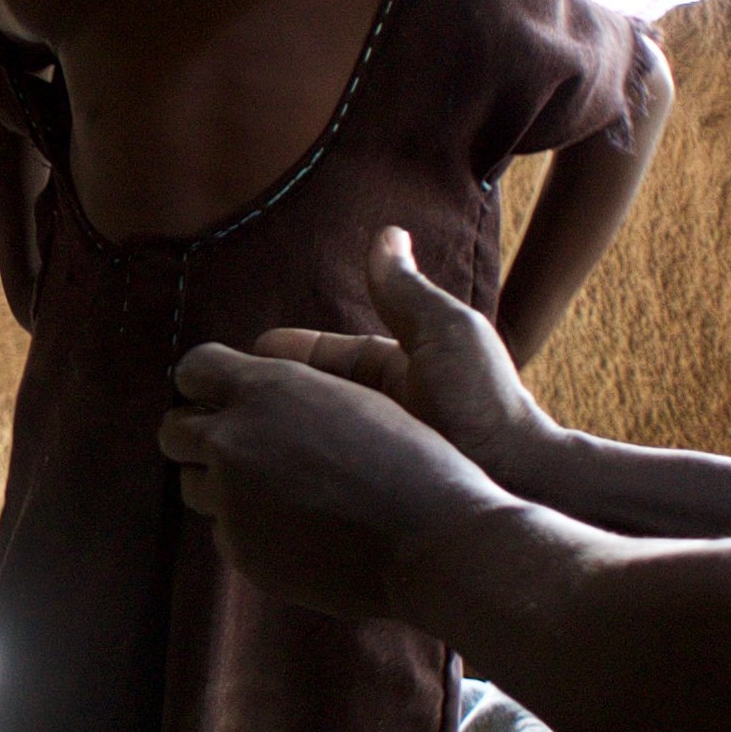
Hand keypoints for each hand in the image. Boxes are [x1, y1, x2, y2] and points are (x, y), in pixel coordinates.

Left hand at [158, 342, 522, 627]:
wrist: (430, 539)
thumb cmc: (409, 460)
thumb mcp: (350, 395)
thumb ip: (289, 390)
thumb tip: (251, 390)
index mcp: (265, 388)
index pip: (193, 369)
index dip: (204, 382)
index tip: (216, 395)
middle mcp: (234, 440)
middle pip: (173, 430)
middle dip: (196, 435)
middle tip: (232, 447)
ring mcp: (232, 499)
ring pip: (192, 485)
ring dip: (220, 484)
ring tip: (274, 491)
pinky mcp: (240, 549)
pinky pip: (224, 531)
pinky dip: (249, 528)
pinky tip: (296, 530)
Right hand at [247, 226, 553, 474]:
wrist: (520, 484)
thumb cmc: (486, 405)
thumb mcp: (444, 333)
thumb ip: (406, 291)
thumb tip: (386, 233)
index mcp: (390, 370)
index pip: (318, 359)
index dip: (278, 359)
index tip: (237, 360)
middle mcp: (378, 412)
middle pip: (305, 400)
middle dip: (262, 400)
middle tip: (210, 405)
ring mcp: (373, 455)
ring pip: (306, 443)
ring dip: (268, 441)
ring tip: (219, 445)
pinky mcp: (370, 497)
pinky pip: (320, 483)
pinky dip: (289, 479)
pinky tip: (253, 483)